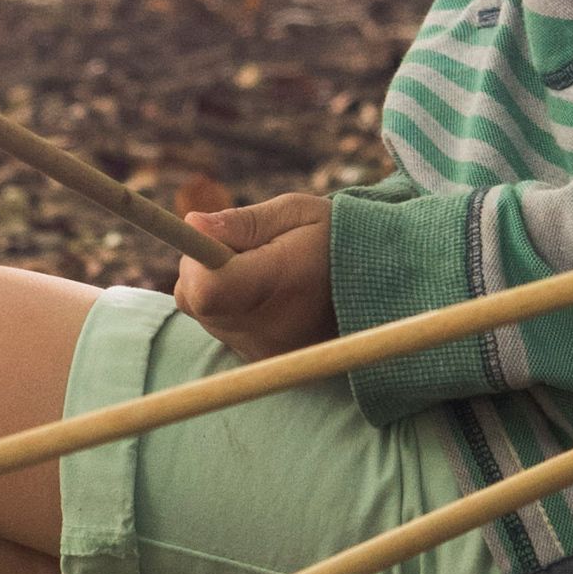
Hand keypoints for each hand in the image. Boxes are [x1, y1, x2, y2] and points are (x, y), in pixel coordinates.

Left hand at [176, 193, 337, 359]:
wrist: (379, 288)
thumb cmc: (335, 239)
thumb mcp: (297, 213)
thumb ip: (243, 222)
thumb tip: (193, 225)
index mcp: (281, 282)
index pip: (207, 288)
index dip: (196, 260)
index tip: (213, 237)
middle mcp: (269, 326)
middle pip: (195, 298)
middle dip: (203, 266)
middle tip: (246, 250)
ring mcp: (263, 350)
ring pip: (203, 312)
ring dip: (217, 286)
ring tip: (263, 272)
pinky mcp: (259, 359)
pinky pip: (220, 327)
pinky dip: (229, 306)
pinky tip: (264, 294)